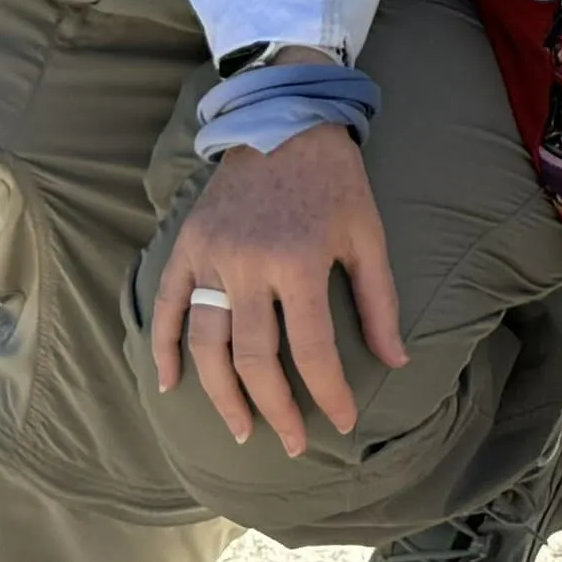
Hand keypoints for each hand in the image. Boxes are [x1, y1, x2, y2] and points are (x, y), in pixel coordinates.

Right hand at [147, 127, 402, 455]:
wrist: (283, 117)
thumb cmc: (334, 179)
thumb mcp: (368, 234)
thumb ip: (378, 301)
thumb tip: (396, 362)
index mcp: (299, 262)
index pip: (313, 351)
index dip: (330, 394)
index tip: (344, 422)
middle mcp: (250, 265)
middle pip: (254, 360)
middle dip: (275, 410)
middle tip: (291, 444)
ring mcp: (212, 257)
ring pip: (207, 345)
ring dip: (221, 396)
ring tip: (242, 429)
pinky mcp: (188, 246)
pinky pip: (169, 306)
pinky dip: (164, 348)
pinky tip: (170, 386)